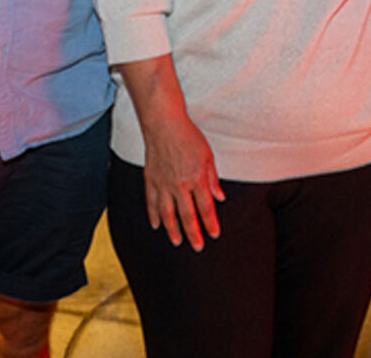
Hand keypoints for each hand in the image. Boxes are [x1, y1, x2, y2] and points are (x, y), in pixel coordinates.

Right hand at [141, 111, 224, 249]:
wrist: (164, 124)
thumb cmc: (187, 136)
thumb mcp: (207, 156)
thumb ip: (213, 179)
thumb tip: (219, 197)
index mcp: (197, 179)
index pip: (205, 208)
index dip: (210, 223)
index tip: (214, 234)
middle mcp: (180, 185)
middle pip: (187, 216)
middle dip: (194, 234)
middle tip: (198, 246)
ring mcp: (163, 184)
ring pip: (168, 214)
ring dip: (173, 230)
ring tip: (177, 241)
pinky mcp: (151, 180)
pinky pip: (152, 202)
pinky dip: (153, 215)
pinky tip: (156, 225)